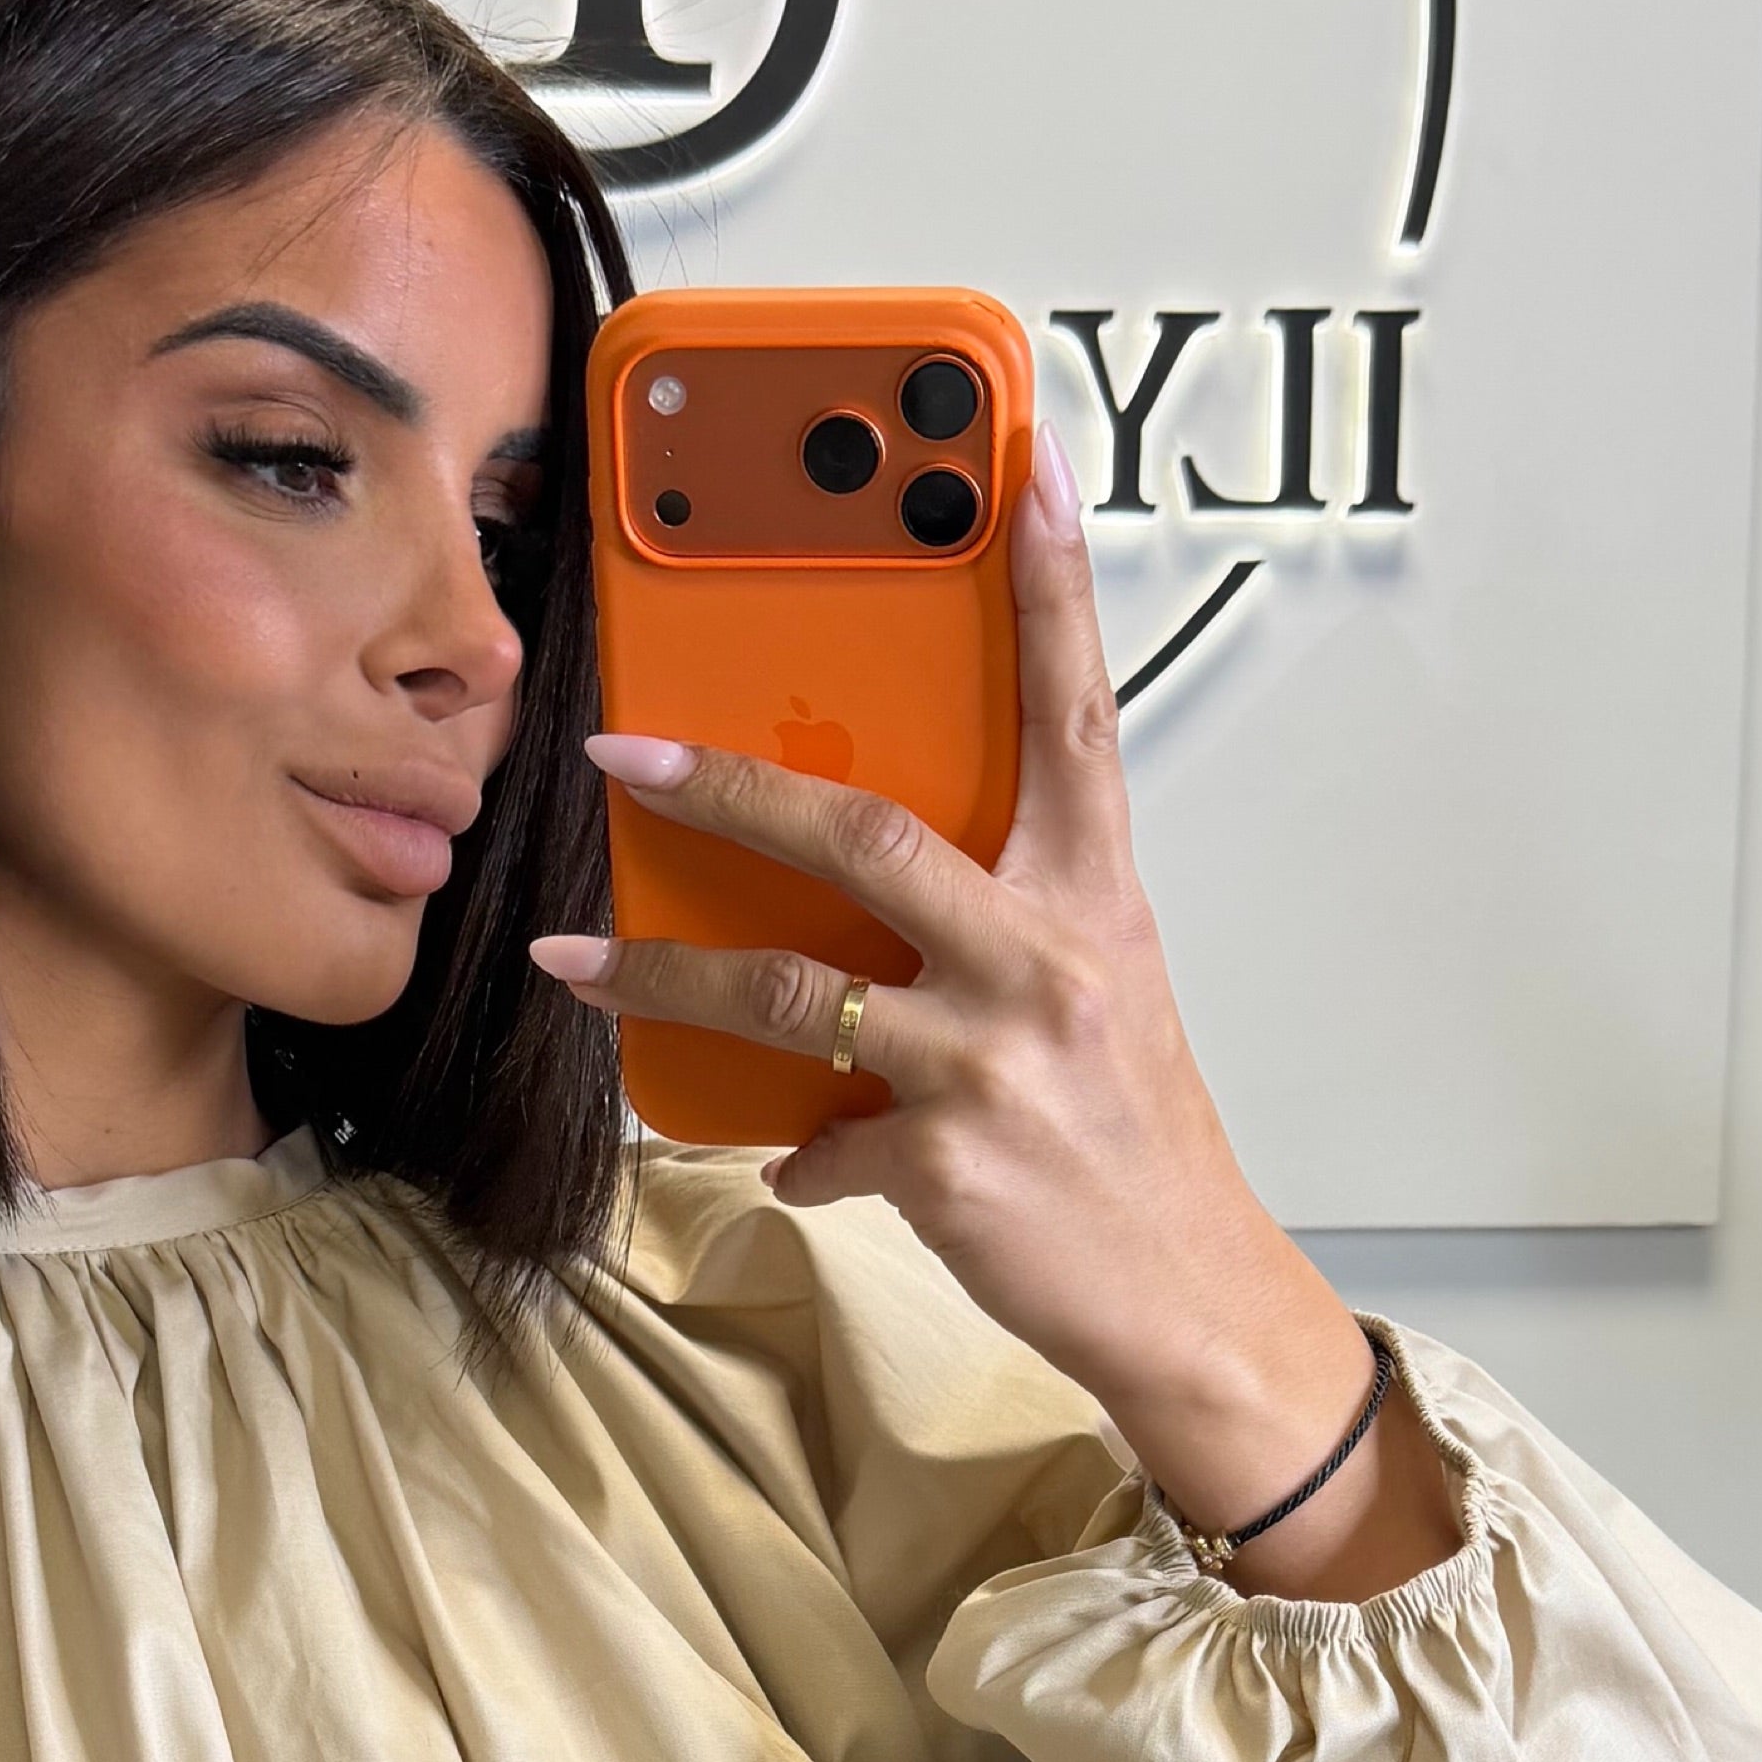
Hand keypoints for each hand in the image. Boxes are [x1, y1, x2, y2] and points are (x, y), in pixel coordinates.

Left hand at [533, 435, 1461, 1606]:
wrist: (1189, 1293)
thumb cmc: (1134, 1140)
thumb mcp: (1095, 995)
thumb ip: (998, 925)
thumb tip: (872, 902)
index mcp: (1093, 896)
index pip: (1074, 712)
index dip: (1049, 588)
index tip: (1022, 469)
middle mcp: (1047, 957)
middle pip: (865, 830)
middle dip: (727, 782)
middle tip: (621, 749)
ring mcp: (993, 1058)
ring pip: (790, 986)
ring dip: (662, 972)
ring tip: (572, 959)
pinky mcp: (947, 1158)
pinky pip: (817, 1137)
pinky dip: (796, 1152)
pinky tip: (799, 1162)